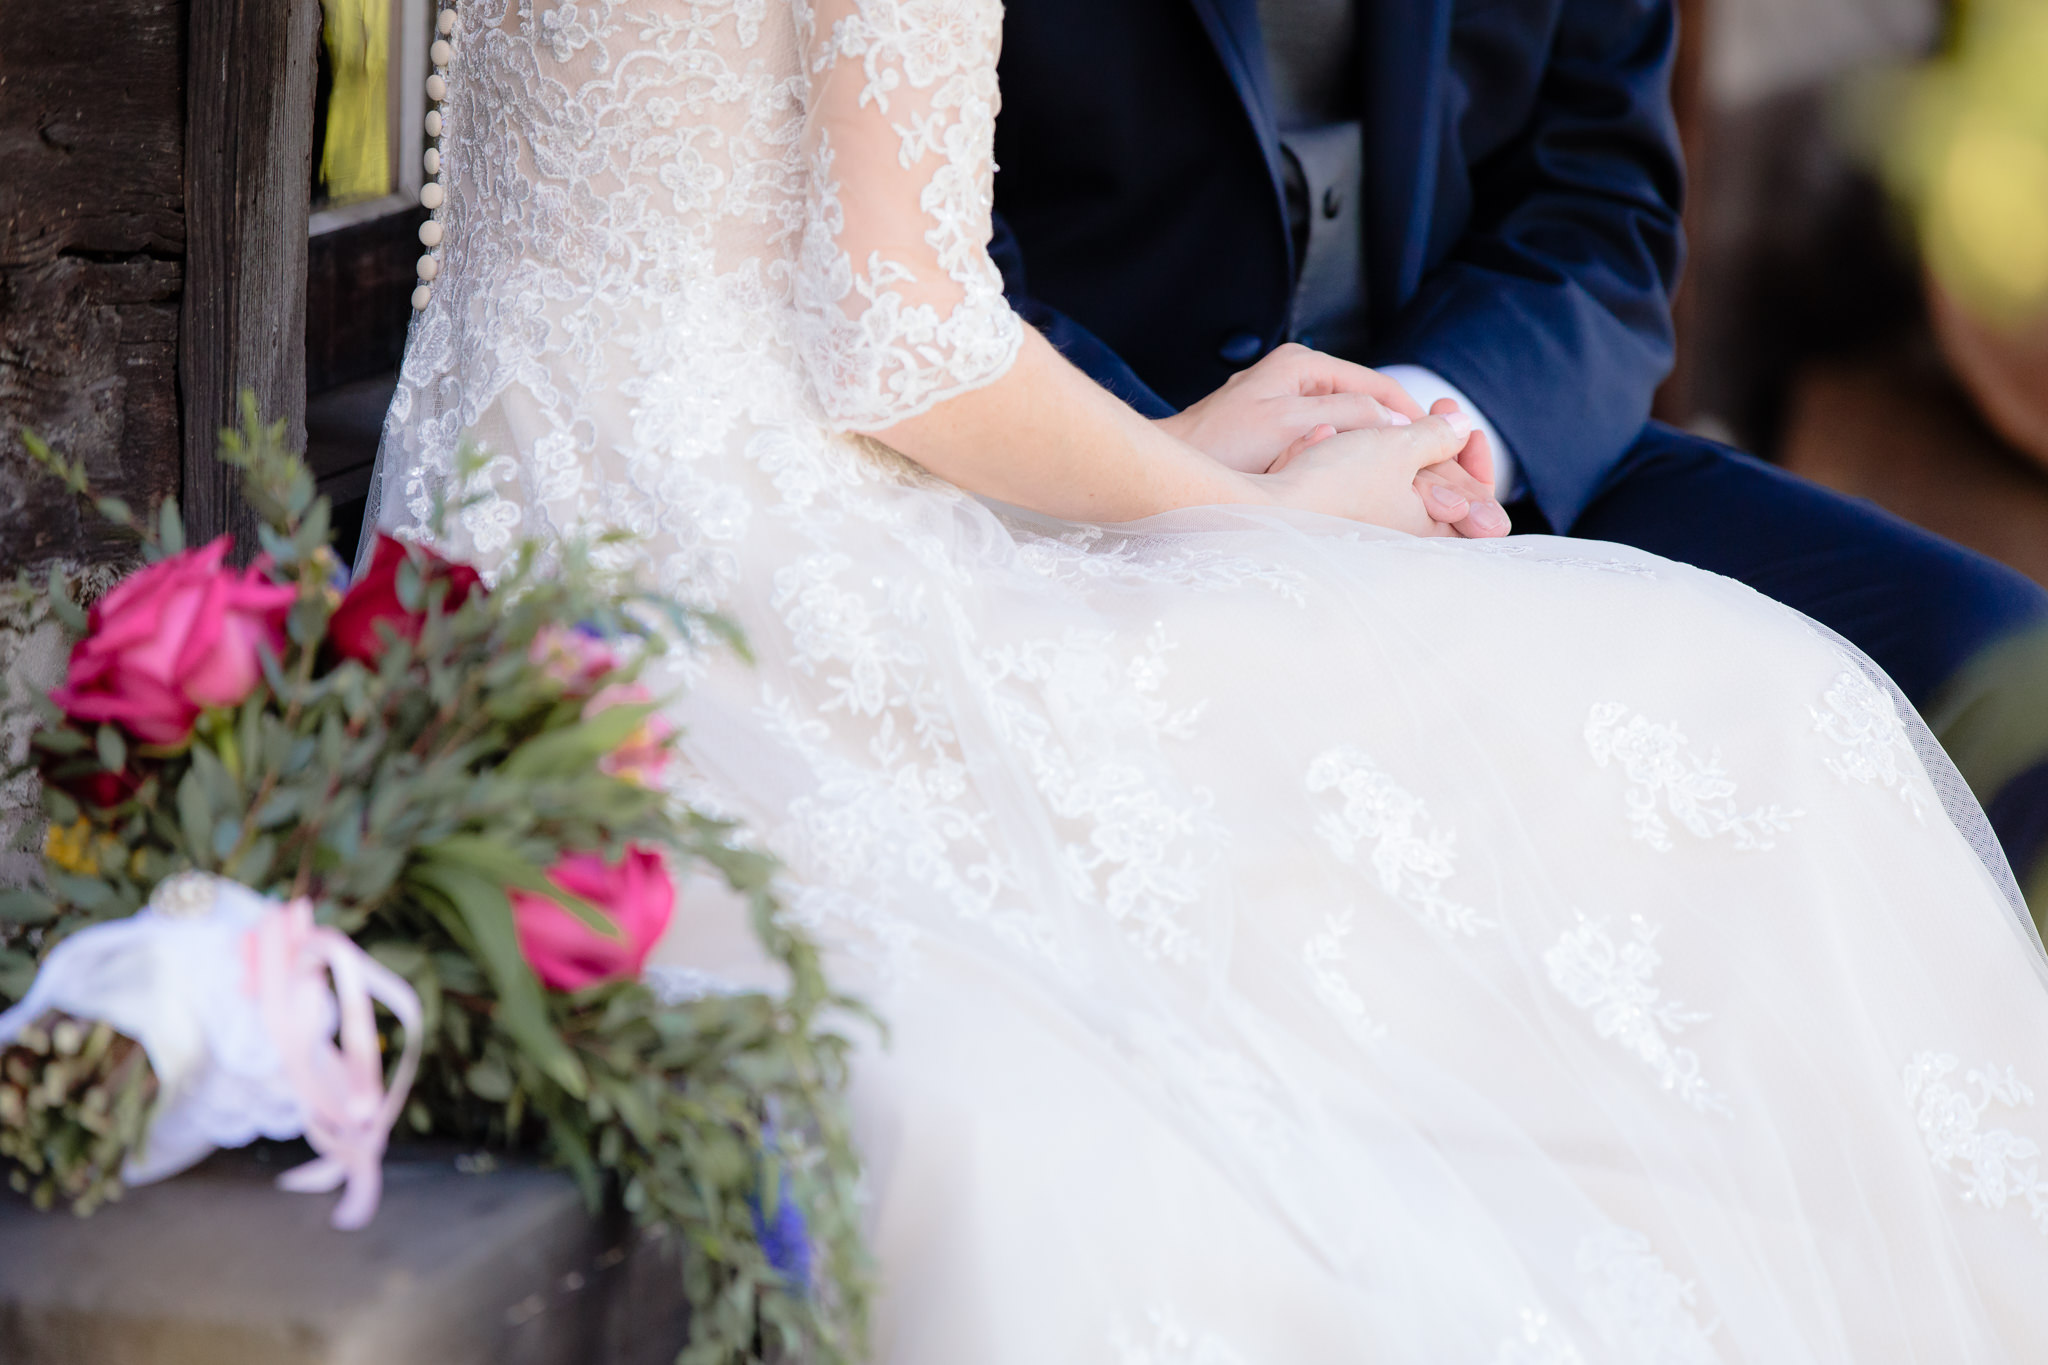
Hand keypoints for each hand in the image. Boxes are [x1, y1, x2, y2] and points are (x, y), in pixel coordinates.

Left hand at [1155, 343, 1427, 474]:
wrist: (1165, 473)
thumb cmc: (1217, 449)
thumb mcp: (1290, 426)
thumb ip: (1347, 416)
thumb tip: (1400, 420)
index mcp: (1305, 366)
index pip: (1383, 389)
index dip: (1418, 423)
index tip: (1446, 456)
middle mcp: (1299, 379)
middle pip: (1371, 409)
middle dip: (1403, 443)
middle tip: (1435, 480)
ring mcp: (1288, 407)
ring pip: (1353, 432)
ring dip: (1378, 459)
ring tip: (1407, 490)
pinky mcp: (1278, 436)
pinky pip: (1329, 448)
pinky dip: (1350, 466)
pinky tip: (1363, 493)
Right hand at [1255, 410, 1480, 535]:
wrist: (1262, 509)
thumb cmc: (1332, 486)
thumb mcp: (1396, 446)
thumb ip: (1435, 435)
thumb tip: (1460, 427)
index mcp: (1429, 531)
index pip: (1476, 500)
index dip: (1473, 457)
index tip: (1462, 423)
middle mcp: (1402, 539)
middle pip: (1434, 486)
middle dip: (1428, 441)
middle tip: (1433, 408)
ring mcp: (1368, 532)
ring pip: (1391, 479)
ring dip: (1385, 444)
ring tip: (1369, 419)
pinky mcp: (1335, 522)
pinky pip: (1355, 482)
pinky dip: (1350, 456)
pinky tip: (1327, 436)